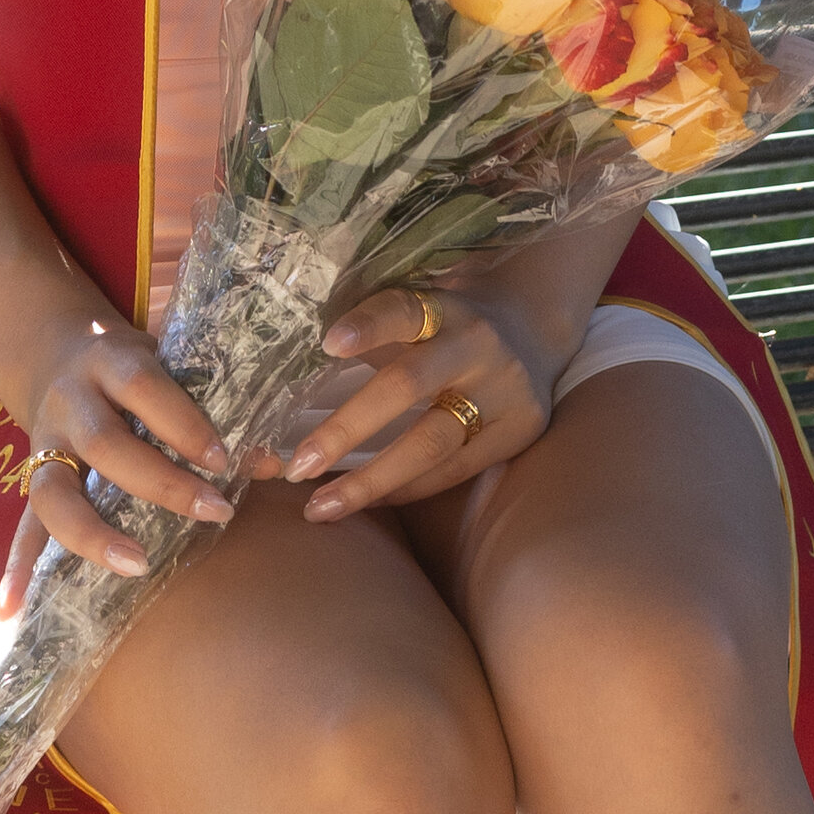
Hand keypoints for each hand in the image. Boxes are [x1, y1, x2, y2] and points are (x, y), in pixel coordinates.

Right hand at [0, 317, 238, 614]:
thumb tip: (273, 463)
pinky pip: (20, 528)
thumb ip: (214, 408)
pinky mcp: (31, 479)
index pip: (144, 388)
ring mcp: (43, 442)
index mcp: (108, 362)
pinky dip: (16, 570)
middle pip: (105, 443)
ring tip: (137, 565)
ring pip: (54, 491)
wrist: (52, 350)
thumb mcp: (167, 366)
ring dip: (93, 533)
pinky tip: (9, 611)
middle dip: (160, 482)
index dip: (183, 423)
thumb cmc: (129, 367)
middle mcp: (70, 402)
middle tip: (213, 511)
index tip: (224, 460)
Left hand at [283, 282, 556, 522]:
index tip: (326, 344)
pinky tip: (367, 502)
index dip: (367, 326)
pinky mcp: (518, 431)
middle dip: (348, 428)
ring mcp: (503, 390)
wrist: (532, 328)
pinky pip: (453, 470)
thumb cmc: (447, 323)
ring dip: (371, 480)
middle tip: (297, 465)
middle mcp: (477, 344)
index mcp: (445, 306)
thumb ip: (369, 334)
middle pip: (408, 385)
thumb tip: (281, 378)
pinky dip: (406, 489)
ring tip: (320, 507)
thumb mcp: (418, 309)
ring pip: (432, 442)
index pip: (402, 310)